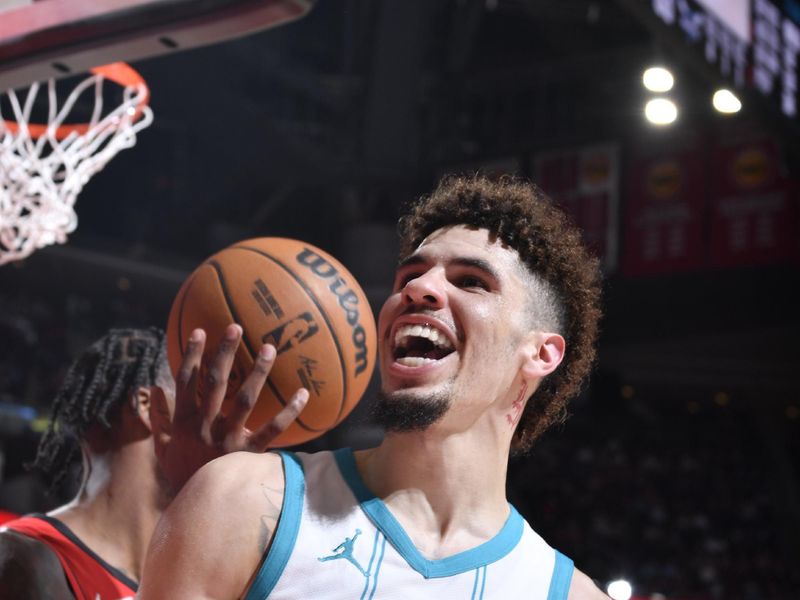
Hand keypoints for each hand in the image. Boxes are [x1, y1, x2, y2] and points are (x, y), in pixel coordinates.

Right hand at [150, 324, 308, 492]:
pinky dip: (289, 411)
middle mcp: (206, 426)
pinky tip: (303, 393)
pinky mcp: (249, 453)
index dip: (191, 355)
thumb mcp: (162, 447)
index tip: (199, 331)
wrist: (197, 511)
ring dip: (256, 372)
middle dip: (224, 353)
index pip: (186, 381)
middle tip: (235, 327)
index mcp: (185, 422)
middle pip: (215, 383)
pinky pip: (272, 430)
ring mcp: (228, 439)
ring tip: (268, 348)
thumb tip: (153, 388)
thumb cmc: (182, 474)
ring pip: (244, 399)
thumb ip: (159, 418)